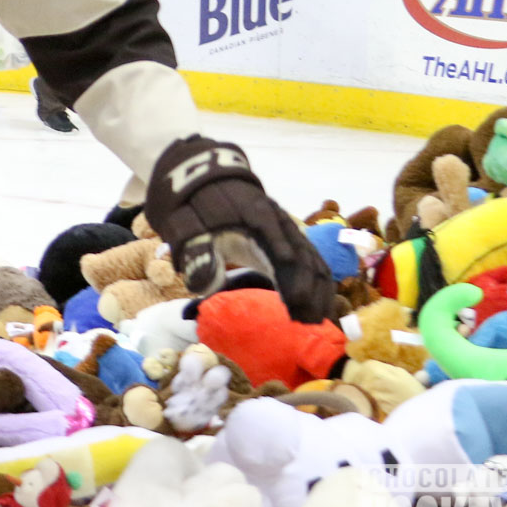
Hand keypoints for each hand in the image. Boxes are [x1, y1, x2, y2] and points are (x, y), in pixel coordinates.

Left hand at [145, 135, 333, 322]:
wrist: (206, 182)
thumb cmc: (196, 209)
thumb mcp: (188, 227)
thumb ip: (195, 254)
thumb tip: (202, 288)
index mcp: (254, 216)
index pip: (279, 247)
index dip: (290, 278)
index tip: (294, 303)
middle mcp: (279, 222)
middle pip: (304, 257)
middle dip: (308, 291)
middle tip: (305, 323)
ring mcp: (288, 230)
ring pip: (314, 260)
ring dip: (318, 292)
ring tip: (314, 323)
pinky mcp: (291, 239)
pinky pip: (313, 261)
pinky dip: (318, 285)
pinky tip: (317, 309)